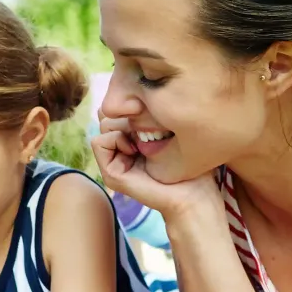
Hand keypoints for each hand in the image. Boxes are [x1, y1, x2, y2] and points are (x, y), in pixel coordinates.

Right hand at [91, 116, 223, 219]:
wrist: (193, 193)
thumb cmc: (190, 162)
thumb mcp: (166, 128)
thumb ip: (145, 114)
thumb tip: (127, 98)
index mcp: (132, 139)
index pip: (117, 108)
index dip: (132, 107)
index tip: (155, 118)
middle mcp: (120, 150)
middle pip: (108, 113)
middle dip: (128, 116)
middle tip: (149, 134)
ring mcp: (113, 162)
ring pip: (102, 125)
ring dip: (123, 128)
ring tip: (142, 143)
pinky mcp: (110, 173)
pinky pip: (98, 141)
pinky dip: (115, 140)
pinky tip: (134, 150)